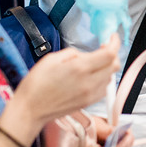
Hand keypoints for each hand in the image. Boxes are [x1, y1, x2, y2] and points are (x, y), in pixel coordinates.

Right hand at [6, 36, 120, 142]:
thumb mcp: (51, 59)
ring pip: (110, 77)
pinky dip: (102, 79)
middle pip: (114, 65)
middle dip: (112, 54)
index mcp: (79, 68)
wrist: (31, 109)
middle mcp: (89, 82)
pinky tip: (90, 77)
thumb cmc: (36, 84)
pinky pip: (104, 88)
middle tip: (102, 48)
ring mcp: (90, 94)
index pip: (109, 53)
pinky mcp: (89, 102)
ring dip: (107, 67)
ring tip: (93, 64)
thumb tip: (84, 55)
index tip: (112, 37)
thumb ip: (73, 53)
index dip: (115, 42)